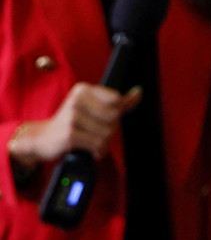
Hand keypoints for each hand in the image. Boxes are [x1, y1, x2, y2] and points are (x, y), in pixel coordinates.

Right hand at [8, 83, 141, 166]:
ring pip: (107, 132)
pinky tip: (91, 150)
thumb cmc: (72, 122)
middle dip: (110, 129)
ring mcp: (72, 116)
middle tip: (97, 133)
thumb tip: (139, 92)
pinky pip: (98, 143)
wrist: (42, 138)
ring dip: (104, 142)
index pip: (117, 100)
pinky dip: (98, 150)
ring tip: (93, 141)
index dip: (115, 114)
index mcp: (84, 89)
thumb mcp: (93, 107)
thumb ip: (118, 101)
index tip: (103, 120)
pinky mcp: (69, 133)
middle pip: (114, 116)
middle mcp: (77, 99)